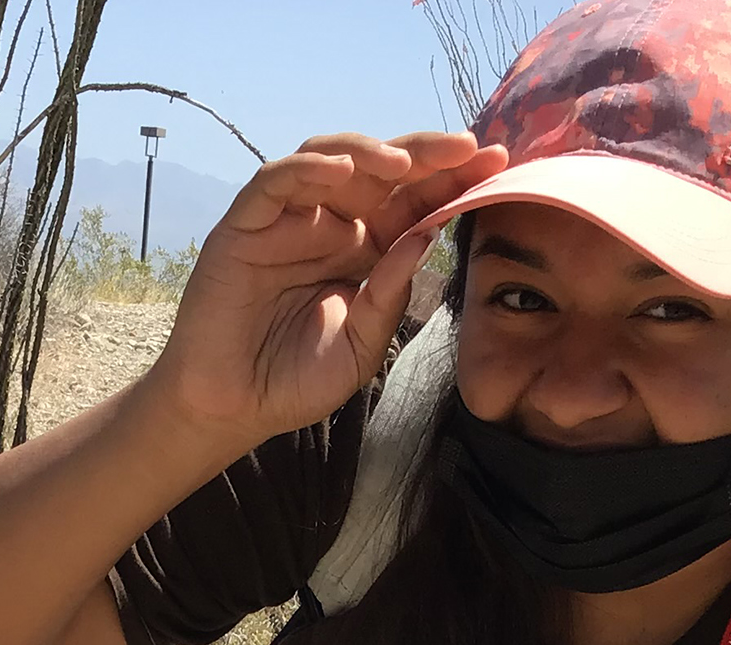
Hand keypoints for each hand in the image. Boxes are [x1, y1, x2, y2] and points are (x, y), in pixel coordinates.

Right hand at [146, 131, 506, 445]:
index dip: (452, 182)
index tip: (498, 167)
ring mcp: (287, 221)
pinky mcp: (245, 226)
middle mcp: (330, 225)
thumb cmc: (294, 382)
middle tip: (467, 149)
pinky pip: (275, 182)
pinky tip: (340, 173)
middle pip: (380, 171)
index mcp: (366, 252)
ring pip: (331, 160)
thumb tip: (427, 237)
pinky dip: (306, 170)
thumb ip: (390, 296)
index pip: (414, 203)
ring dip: (368, 152)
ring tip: (404, 162)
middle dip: (426, 155)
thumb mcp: (361, 346)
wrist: (232, 409)